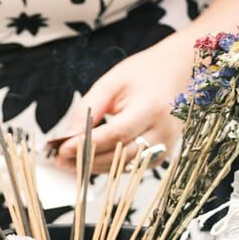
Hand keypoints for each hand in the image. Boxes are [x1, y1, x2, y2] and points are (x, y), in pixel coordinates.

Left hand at [54, 41, 186, 173]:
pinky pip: (130, 167)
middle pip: (119, 155)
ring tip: (68, 163)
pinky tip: (89, 161)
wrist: (180, 72)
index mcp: (151, 107)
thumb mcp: (111, 83)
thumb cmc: (144, 74)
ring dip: (93, 167)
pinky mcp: (162, 155)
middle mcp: (163, 130)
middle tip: (59, 160)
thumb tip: (66, 137)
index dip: (86, 145)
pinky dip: (108, 166)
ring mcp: (165, 145)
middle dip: (85, 160)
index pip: (115, 134)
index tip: (61, 149)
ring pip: (123, 166)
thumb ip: (87, 110)